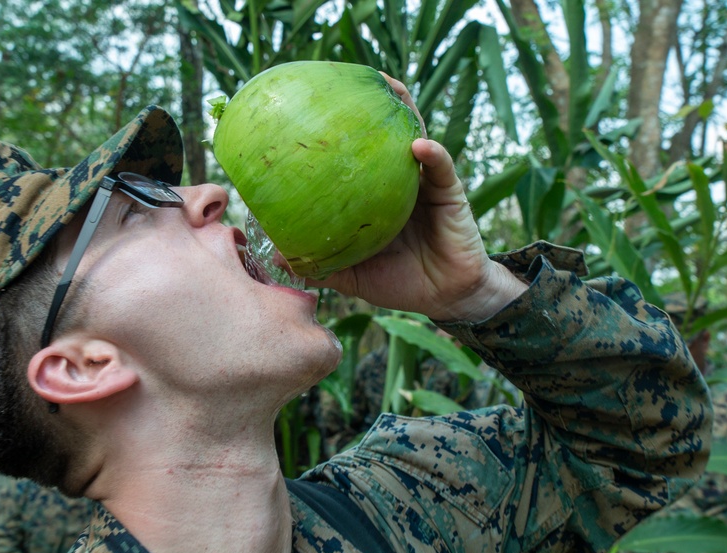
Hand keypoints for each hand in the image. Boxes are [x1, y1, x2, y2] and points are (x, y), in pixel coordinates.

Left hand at [309, 74, 525, 321]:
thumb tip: (276, 256)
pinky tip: (418, 145)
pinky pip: (441, 169)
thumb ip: (320, 264)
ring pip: (416, 137)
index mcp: (375, 193)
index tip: (314, 109)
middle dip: (371, 103)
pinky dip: (432, 155)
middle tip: (349, 81)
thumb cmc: (398, 281)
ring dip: (405, 111)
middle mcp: (398, 180)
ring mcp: (424, 182)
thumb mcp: (352, 274)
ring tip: (390, 90)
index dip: (340, 130)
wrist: (444, 297)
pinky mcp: (449, 192)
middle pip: (384, 134)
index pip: (356, 154)